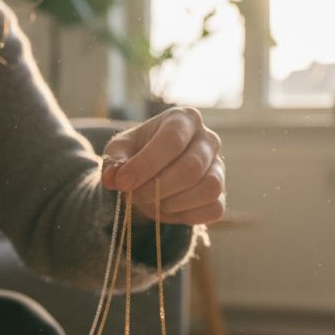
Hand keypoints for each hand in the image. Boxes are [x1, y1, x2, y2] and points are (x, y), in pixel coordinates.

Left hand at [100, 107, 224, 225]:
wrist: (153, 173)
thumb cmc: (137, 154)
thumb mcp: (119, 151)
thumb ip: (114, 162)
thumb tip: (112, 178)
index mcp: (183, 119)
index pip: (172, 139)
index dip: (146, 164)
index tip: (123, 183)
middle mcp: (208, 139)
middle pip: (191, 168)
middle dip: (158, 188)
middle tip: (135, 196)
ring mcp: (219, 166)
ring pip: (208, 188)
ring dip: (174, 202)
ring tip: (153, 202)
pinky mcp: (221, 193)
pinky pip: (214, 208)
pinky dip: (188, 215)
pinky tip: (169, 210)